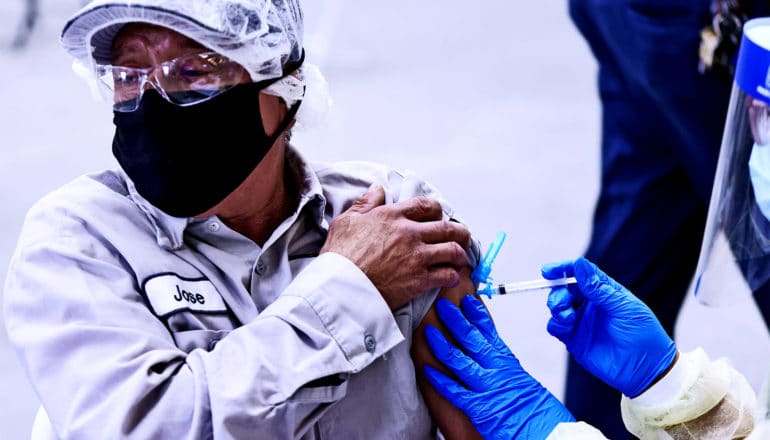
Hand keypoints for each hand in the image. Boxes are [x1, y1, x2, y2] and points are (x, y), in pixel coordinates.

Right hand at [320, 184, 470, 308]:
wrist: (339, 286)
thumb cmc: (339, 255)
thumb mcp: (346, 221)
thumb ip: (365, 203)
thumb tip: (377, 189)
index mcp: (392, 216)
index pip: (425, 206)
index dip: (437, 210)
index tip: (439, 216)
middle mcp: (409, 233)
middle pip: (446, 227)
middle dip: (459, 232)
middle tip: (462, 237)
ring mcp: (417, 256)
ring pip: (453, 250)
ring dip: (460, 254)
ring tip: (461, 259)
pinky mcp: (419, 280)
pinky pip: (447, 274)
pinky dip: (453, 276)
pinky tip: (451, 277)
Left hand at [424, 296, 573, 439]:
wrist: (551, 432)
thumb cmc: (540, 412)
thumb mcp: (524, 382)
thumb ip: (505, 370)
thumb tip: (494, 359)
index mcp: (508, 363)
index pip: (489, 332)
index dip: (476, 314)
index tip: (466, 300)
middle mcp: (497, 371)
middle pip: (472, 339)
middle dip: (455, 320)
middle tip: (442, 306)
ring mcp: (488, 388)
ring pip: (459, 360)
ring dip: (442, 345)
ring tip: (429, 332)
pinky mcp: (480, 408)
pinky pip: (455, 392)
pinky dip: (440, 381)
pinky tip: (428, 371)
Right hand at [542, 257, 676, 396]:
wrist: (646, 370)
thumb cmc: (643, 334)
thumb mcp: (624, 307)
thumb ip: (599, 288)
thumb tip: (579, 264)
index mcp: (603, 292)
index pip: (580, 274)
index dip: (563, 269)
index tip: (549, 271)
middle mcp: (590, 305)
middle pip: (564, 289)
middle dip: (557, 291)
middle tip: (562, 302)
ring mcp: (581, 322)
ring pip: (557, 306)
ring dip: (556, 307)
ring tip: (567, 317)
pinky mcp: (574, 340)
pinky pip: (555, 327)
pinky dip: (555, 324)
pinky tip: (566, 327)